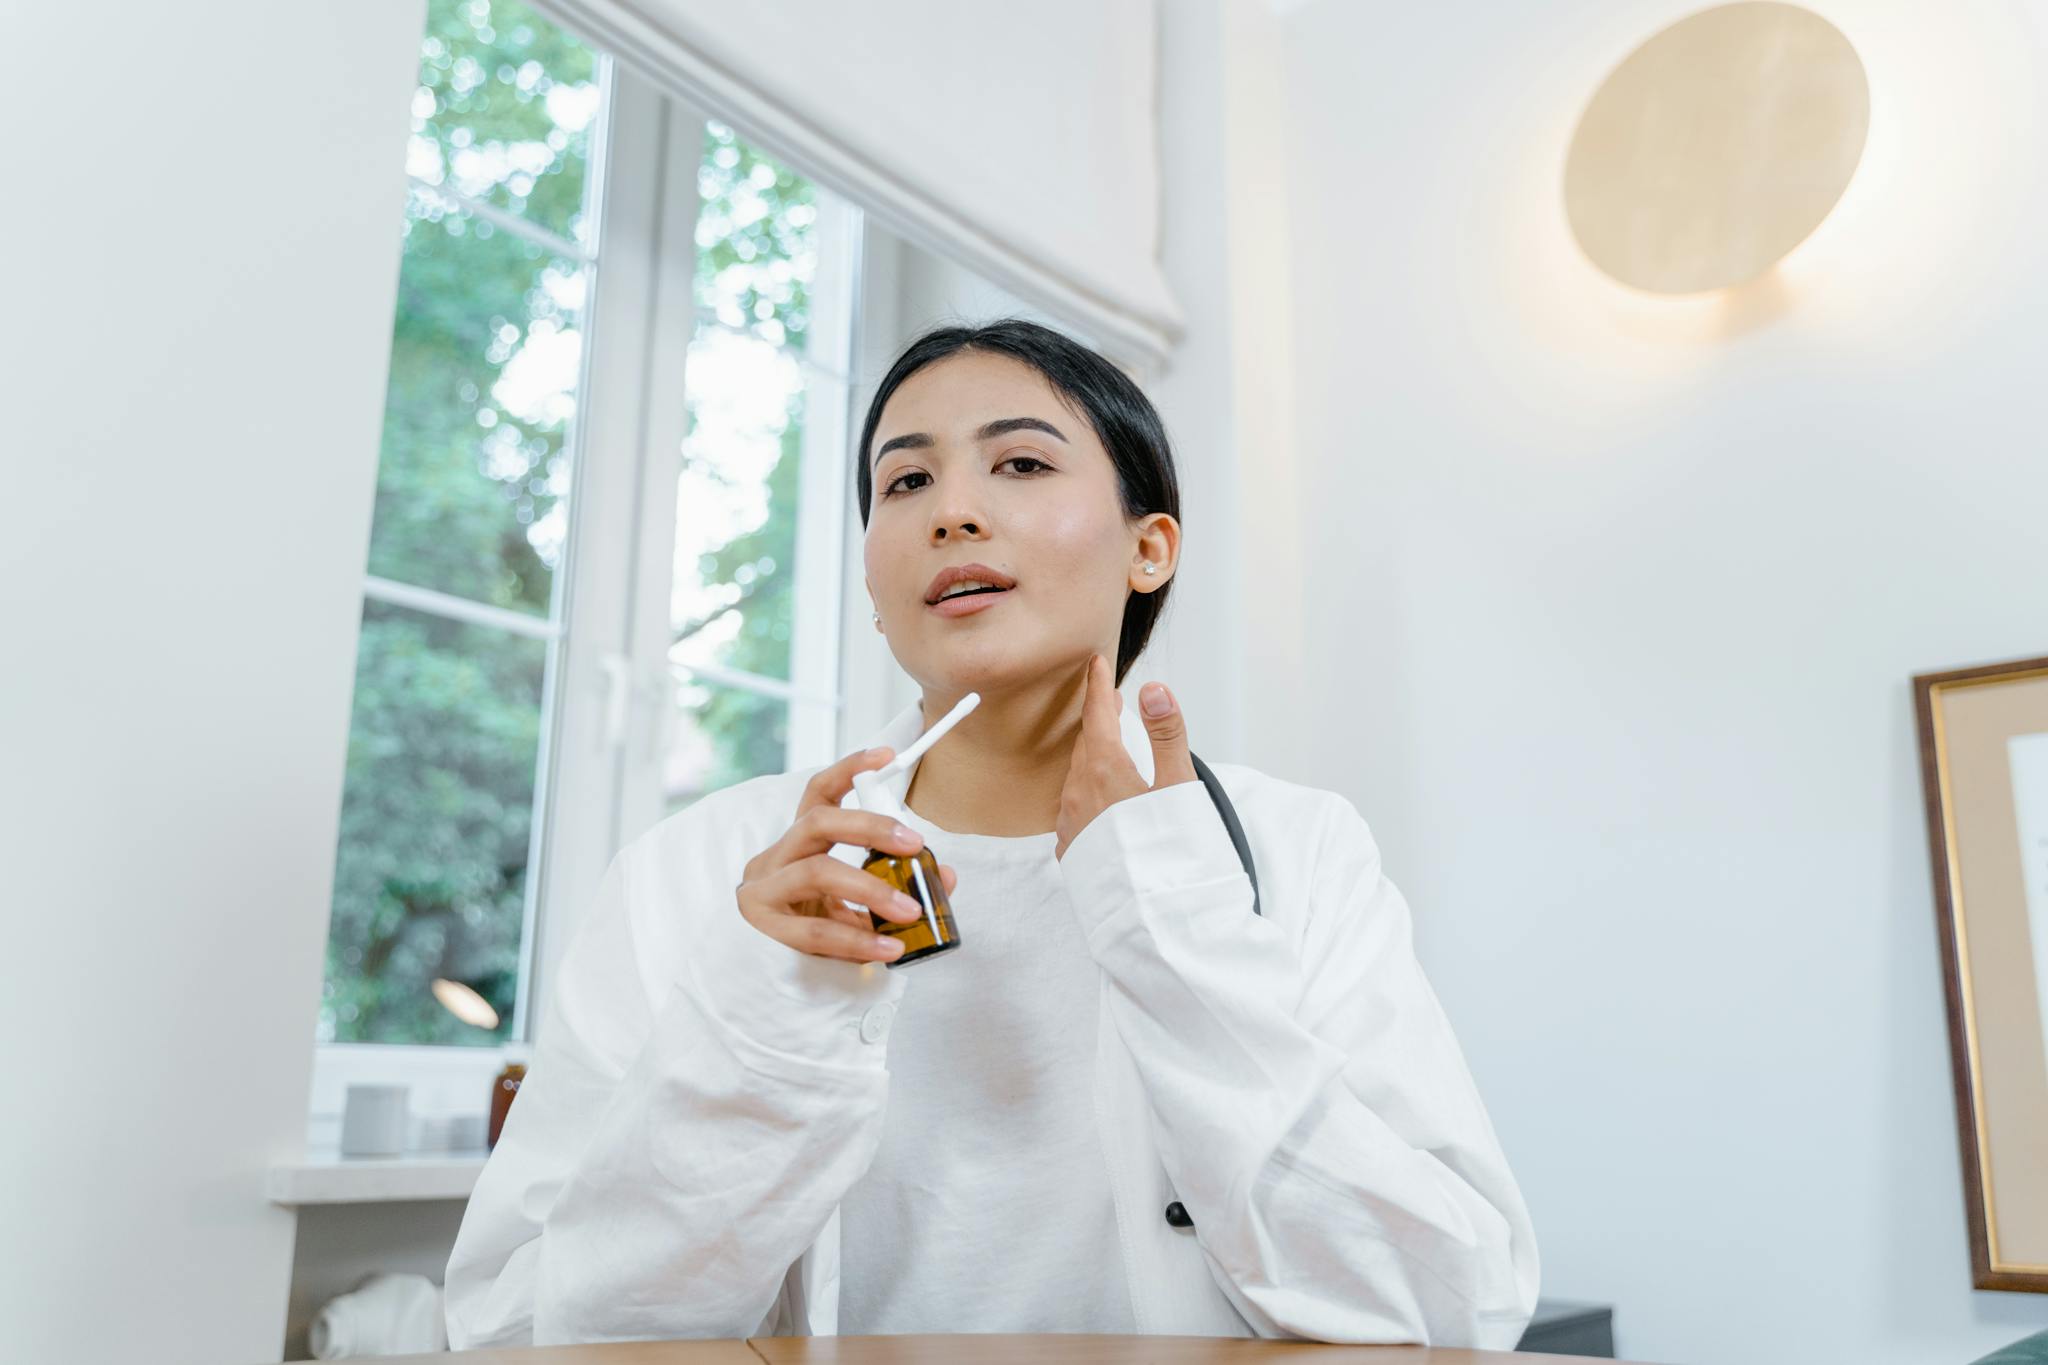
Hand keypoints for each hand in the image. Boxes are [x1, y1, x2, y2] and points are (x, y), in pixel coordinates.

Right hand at [736, 745, 959, 963]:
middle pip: (817, 822)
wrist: (756, 978)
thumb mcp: (853, 905)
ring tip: (910, 911)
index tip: (886, 755)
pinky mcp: (766, 930)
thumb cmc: (810, 932)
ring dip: (870, 888)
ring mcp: (764, 893)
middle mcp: (774, 860)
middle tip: (915, 842)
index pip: (817, 794)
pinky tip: (889, 950)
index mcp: (796, 846)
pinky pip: (816, 932)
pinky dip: (858, 941)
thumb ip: (893, 888)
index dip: (848, 769)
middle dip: (869, 826)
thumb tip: (946, 877)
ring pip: (817, 872)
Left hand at [1053, 652, 1197, 859]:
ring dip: (1090, 754)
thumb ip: (1167, 735)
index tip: (1095, 664)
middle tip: (1107, 700)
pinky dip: (1086, 790)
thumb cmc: (1177, 858)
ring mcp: (1072, 827)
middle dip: (1096, 719)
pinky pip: (1073, 809)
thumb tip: (1153, 688)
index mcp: (1105, 773)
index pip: (1096, 717)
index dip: (1097, 687)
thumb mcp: (1181, 789)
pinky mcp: (1075, 854)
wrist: (1157, 924)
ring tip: (1106, 743)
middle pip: (1085, 745)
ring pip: (1076, 777)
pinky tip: (1098, 797)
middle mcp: (1078, 796)